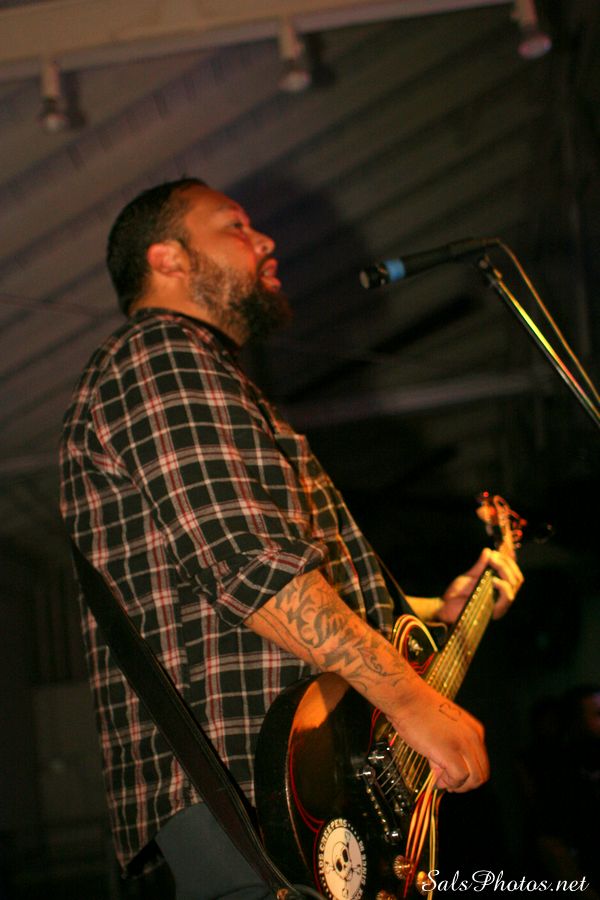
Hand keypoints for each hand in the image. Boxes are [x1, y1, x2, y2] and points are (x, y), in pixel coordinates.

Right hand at [389, 675, 488, 792]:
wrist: (407, 698)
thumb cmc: (419, 709)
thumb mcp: (443, 729)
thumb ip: (448, 749)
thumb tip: (443, 771)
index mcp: (474, 730)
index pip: (481, 763)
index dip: (467, 775)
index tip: (450, 775)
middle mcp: (473, 737)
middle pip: (482, 774)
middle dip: (464, 785)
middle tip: (446, 781)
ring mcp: (463, 744)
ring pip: (475, 779)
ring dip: (458, 786)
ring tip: (441, 780)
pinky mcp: (450, 751)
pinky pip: (459, 778)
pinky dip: (449, 783)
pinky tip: (437, 779)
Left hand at [438, 547, 523, 622]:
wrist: (445, 607)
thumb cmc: (457, 594)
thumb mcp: (470, 576)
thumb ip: (480, 565)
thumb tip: (488, 551)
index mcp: (499, 590)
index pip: (514, 574)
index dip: (508, 562)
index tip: (495, 552)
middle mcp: (502, 598)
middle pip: (517, 579)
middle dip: (507, 563)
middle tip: (493, 556)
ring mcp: (500, 605)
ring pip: (514, 585)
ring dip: (505, 570)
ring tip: (492, 563)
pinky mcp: (495, 611)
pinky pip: (507, 597)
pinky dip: (503, 585)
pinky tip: (493, 579)